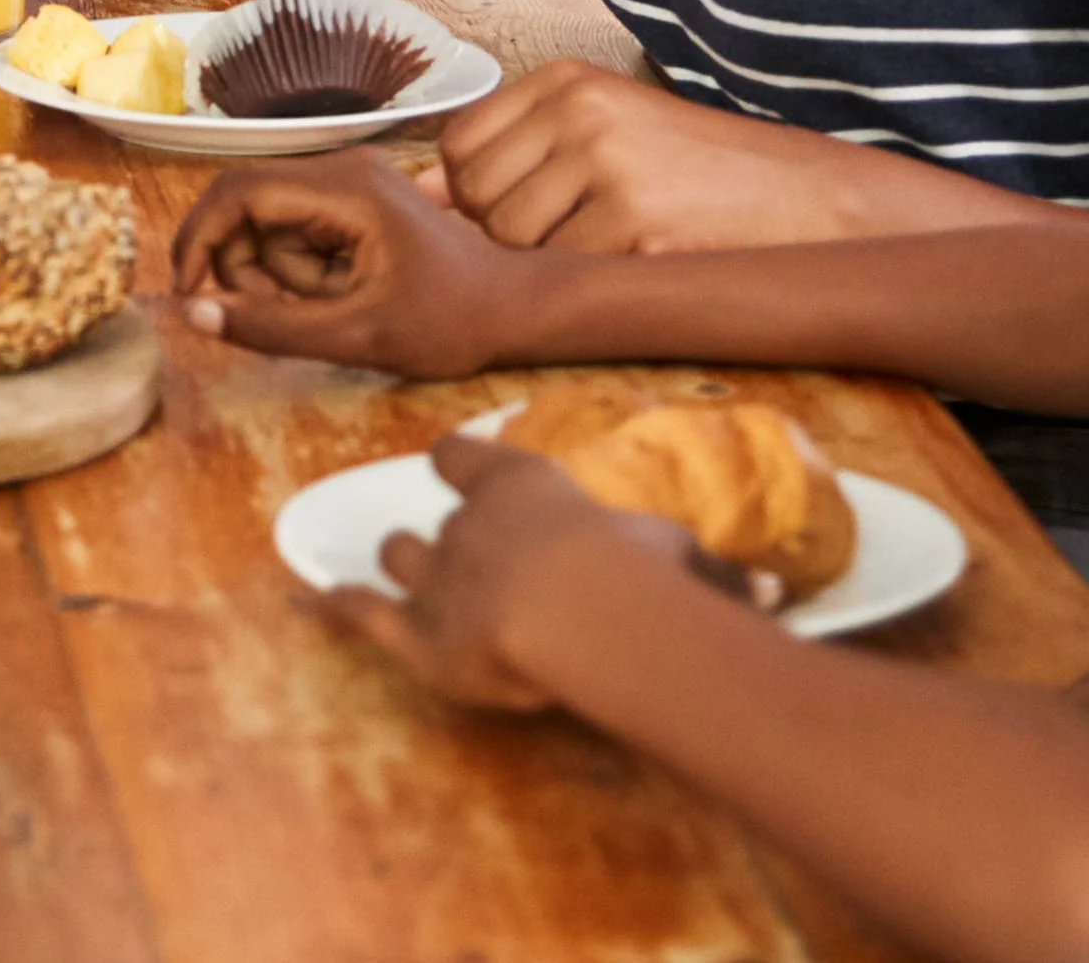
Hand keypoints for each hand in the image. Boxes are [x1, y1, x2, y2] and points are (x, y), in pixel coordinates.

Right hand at [171, 150, 570, 378]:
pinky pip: (297, 229)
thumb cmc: (449, 323)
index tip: (190, 297)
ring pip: (269, 223)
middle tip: (280, 317)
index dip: (200, 242)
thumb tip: (193, 316)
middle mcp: (341, 168)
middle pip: (247, 206)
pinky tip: (343, 296)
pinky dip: (302, 270)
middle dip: (246, 267)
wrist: (517, 307)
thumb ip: (271, 327)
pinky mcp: (354, 200)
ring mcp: (349, 181)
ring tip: (334, 308)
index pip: (238, 194)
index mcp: (344, 188)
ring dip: (279, 275)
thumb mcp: (357, 336)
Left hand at [323, 431, 713, 713]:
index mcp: (526, 487)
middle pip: (438, 519)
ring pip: (401, 555)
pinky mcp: (415, 633)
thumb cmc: (640, 573)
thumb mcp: (686, 563)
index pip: (475, 457)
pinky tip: (315, 601)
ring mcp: (436, 574)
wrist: (580, 609)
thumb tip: (773, 598)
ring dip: (402, 565)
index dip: (463, 459)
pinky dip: (340, 608)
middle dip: (441, 533)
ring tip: (398, 570)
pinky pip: (365, 615)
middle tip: (453, 547)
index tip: (451, 456)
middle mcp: (471, 521)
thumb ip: (715, 580)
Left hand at [430, 61, 865, 253]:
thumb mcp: (606, 135)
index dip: (477, 197)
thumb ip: (515, 157)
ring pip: (514, 244)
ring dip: (549, 267)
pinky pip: (567, 274)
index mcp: (567, 80)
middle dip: (507, 237)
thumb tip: (414, 197)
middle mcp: (581, 111)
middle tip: (578, 239)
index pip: (459, 148)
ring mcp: (609, 164)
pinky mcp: (637, 222)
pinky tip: (640, 265)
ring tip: (612, 250)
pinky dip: (593, 285)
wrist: (811, 199)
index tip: (528, 212)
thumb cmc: (702, 174)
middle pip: (478, 200)